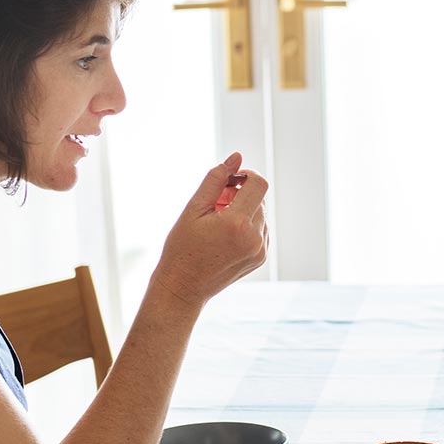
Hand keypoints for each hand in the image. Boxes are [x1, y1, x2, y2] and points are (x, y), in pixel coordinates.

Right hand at [152, 153, 269, 306]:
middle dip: (240, 194)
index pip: (259, 183)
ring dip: (243, 210)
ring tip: (217, 222)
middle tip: (215, 205)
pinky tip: (225, 235)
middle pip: (259, 198)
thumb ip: (216, 179)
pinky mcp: (260, 258)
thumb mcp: (193, 208)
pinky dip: (247, 225)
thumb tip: (236, 157)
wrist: (183, 287)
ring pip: (261, 214)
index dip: (246, 175)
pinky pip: (261, 229)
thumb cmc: (182, 246)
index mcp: (237, 223)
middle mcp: (254, 237)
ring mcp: (260, 250)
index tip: (229, 180)